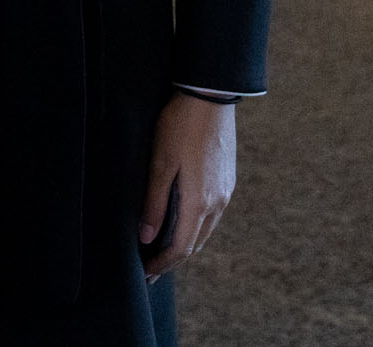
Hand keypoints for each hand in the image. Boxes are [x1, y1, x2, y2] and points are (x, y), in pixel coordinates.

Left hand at [140, 94, 235, 281]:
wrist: (209, 98)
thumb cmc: (178, 127)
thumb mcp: (159, 164)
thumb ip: (155, 203)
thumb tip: (147, 238)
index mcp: (200, 201)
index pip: (181, 247)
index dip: (163, 264)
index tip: (145, 274)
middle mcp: (218, 202)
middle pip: (196, 244)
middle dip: (173, 260)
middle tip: (151, 270)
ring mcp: (226, 192)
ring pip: (206, 231)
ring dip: (185, 244)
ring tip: (163, 251)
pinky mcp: (227, 181)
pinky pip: (212, 215)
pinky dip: (196, 227)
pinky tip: (182, 224)